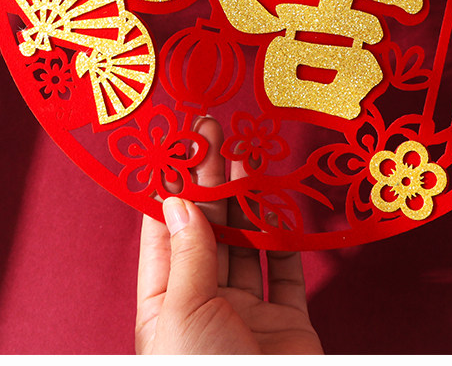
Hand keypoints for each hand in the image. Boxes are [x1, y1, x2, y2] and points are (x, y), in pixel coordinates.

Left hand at [135, 118, 323, 354]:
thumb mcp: (184, 310)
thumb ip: (190, 253)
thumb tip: (180, 199)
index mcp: (165, 304)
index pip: (163, 234)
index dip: (170, 188)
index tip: (176, 146)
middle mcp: (204, 303)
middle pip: (207, 229)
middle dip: (209, 181)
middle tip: (212, 132)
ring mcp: (247, 311)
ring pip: (246, 242)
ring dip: (246, 199)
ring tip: (243, 154)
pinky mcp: (287, 319)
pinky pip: (285, 266)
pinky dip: (284, 232)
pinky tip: (277, 200)